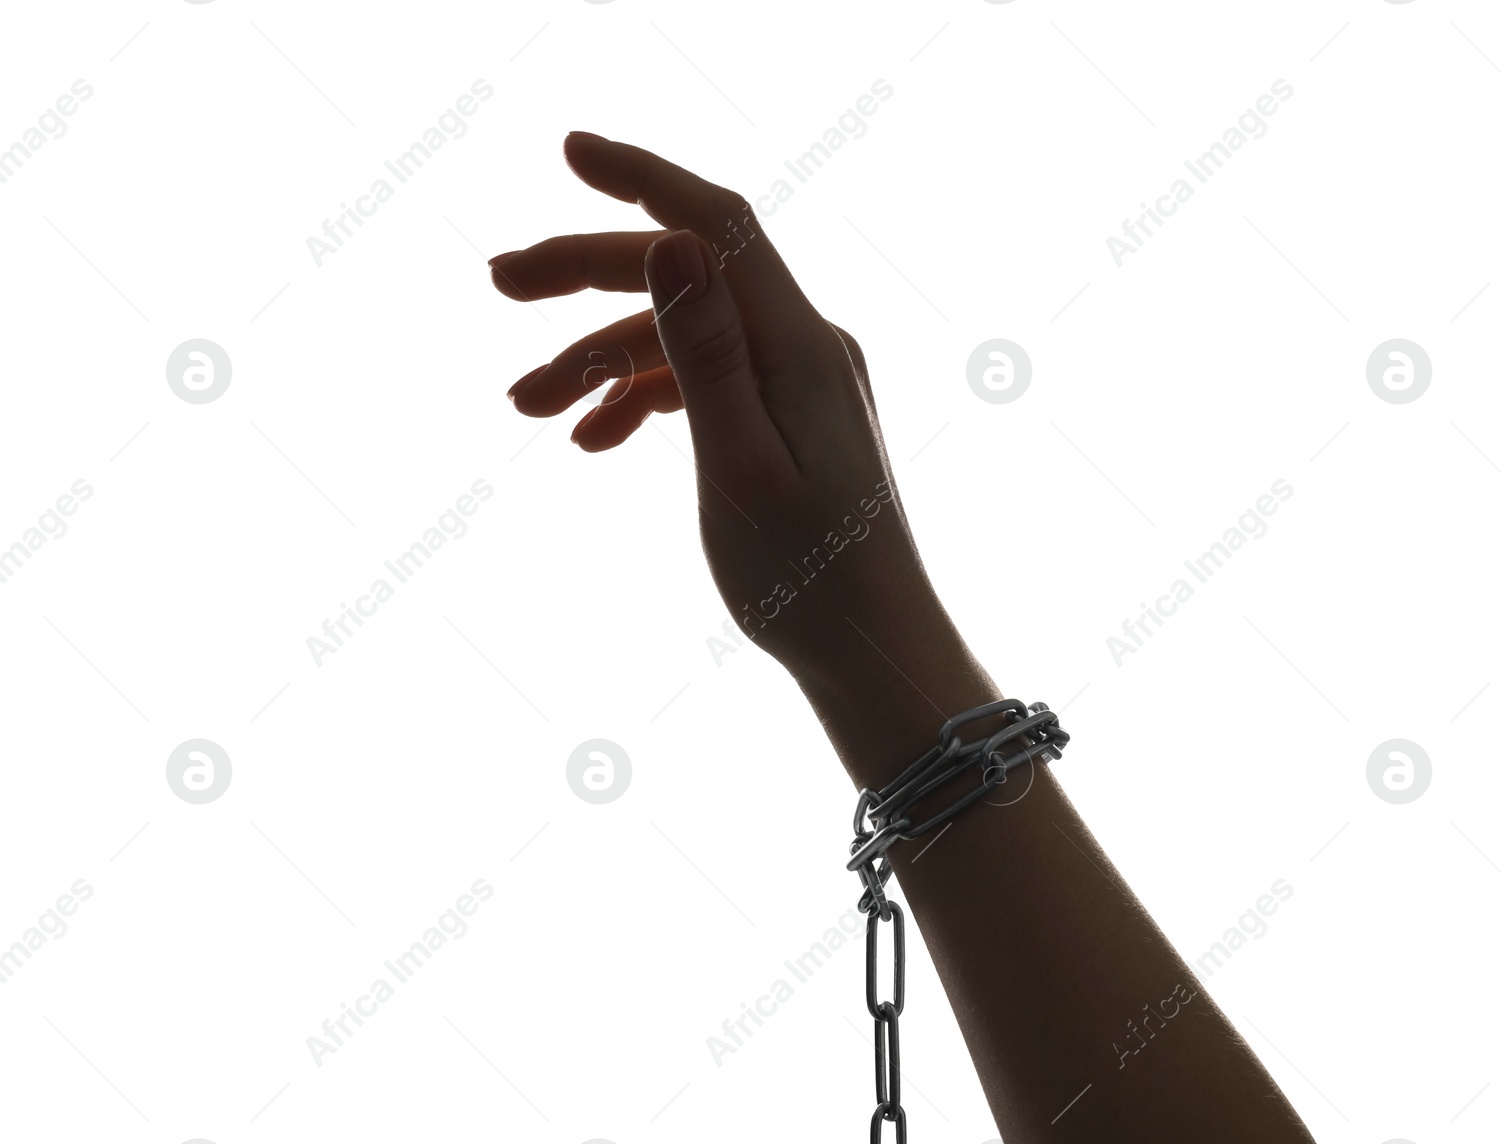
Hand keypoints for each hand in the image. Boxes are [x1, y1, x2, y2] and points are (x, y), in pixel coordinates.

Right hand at [488, 133, 970, 699]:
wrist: (870, 654)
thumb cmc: (808, 579)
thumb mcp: (740, 465)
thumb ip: (707, 351)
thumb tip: (674, 240)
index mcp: (801, 347)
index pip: (716, 225)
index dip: (640, 178)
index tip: (566, 150)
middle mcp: (807, 348)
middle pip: (685, 272)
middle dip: (588, 274)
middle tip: (499, 284)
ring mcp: (798, 384)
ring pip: (682, 335)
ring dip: (599, 357)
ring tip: (523, 404)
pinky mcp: (786, 422)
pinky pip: (701, 383)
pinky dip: (641, 397)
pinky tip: (591, 440)